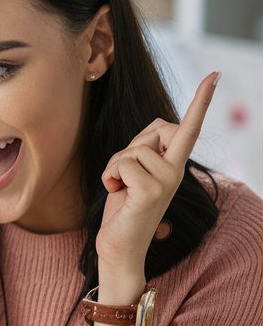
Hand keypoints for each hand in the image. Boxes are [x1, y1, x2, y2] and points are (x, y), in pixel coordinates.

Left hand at [96, 72, 219, 276]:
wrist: (119, 250)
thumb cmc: (123, 211)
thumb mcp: (133, 173)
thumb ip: (144, 150)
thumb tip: (160, 130)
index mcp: (174, 166)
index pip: (189, 127)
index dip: (201, 100)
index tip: (214, 75)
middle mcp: (176, 172)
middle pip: (154, 129)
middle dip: (131, 145)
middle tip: (124, 177)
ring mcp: (166, 182)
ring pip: (133, 149)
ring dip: (115, 165)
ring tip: (119, 189)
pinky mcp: (150, 192)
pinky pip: (123, 164)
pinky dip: (110, 176)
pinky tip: (115, 194)